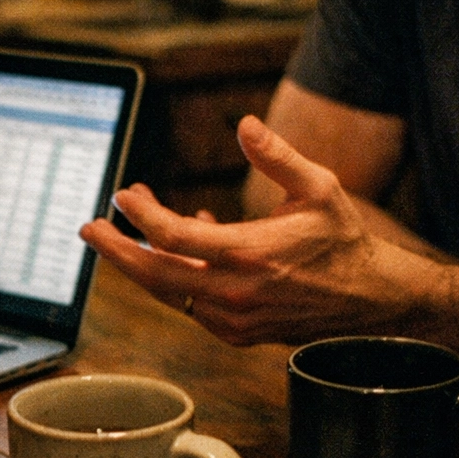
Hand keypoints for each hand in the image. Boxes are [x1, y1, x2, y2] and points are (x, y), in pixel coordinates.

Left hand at [80, 115, 413, 344]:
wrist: (370, 303)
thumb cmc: (343, 241)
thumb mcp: (319, 188)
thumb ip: (277, 157)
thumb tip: (244, 124)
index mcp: (249, 254)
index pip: (174, 237)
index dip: (141, 217)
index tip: (123, 196)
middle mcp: (235, 292)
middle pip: (154, 273)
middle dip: (115, 250)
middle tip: (88, 229)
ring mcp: (232, 318)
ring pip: (168, 292)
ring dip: (139, 261)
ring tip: (120, 232)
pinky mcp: (236, 332)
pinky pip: (189, 303)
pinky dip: (174, 276)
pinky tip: (180, 246)